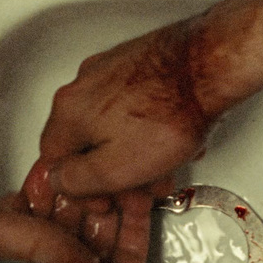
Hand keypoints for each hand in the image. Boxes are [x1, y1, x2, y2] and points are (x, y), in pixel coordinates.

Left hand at [0, 188, 158, 262]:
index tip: (56, 174)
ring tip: (116, 181)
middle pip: (66, 219)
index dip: (42, 193)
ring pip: (100, 226)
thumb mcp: (12, 240)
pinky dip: (134, 216)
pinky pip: (130, 239)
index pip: (29, 220)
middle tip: (89, 175)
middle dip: (79, 194)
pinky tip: (135, 198)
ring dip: (109, 200)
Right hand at [30, 17, 213, 208]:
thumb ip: (78, 181)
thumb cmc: (171, 113)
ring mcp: (109, 70)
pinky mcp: (136, 62)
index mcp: (68, 112)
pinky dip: (144, 126)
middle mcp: (82, 85)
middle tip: (137, 189)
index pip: (53, 161)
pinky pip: (130, 104)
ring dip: (133, 152)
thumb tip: (59, 182)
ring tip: (163, 166)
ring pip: (111, 124)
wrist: (209, 65)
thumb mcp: (116, 169)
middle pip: (85, 143)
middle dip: (112, 173)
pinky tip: (169, 136)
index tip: (102, 200)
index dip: (78, 190)